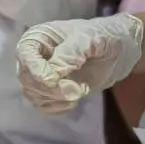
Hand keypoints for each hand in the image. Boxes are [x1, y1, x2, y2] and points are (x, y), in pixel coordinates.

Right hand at [15, 14, 142, 111]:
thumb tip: (54, 72)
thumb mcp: (90, 38)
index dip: (35, 70)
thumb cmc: (103, 36)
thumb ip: (71, 52)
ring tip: (79, 91)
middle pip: (27, 78)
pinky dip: (58, 107)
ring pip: (33, 94)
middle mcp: (35, 56)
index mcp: (39, 37)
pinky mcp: (52, 91)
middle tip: (76, 90)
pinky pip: (43, 105)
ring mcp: (42, 75)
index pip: (25, 55)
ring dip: (55, 98)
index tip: (54, 81)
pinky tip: (75, 99)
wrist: (120, 50)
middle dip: (50, 88)